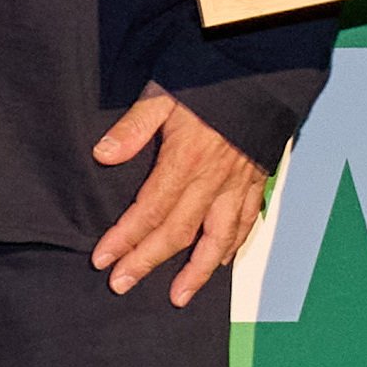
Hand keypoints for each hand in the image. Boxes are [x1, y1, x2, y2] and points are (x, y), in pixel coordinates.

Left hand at [90, 83, 269, 304]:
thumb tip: (103, 155)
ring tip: (177, 296)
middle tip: (121, 284)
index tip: (103, 258)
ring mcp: (238, 185)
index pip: (149, 210)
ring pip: (217, 239)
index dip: (125, 237)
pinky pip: (245, 224)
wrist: (263, 70)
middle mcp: (213, 181)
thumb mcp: (164, 94)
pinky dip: (231, 248)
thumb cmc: (210, 81)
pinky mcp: (256, 182)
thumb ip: (134, 127)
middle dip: (147, 262)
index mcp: (186, 161)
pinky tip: (219, 264)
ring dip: (195, 272)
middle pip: (177, 233)